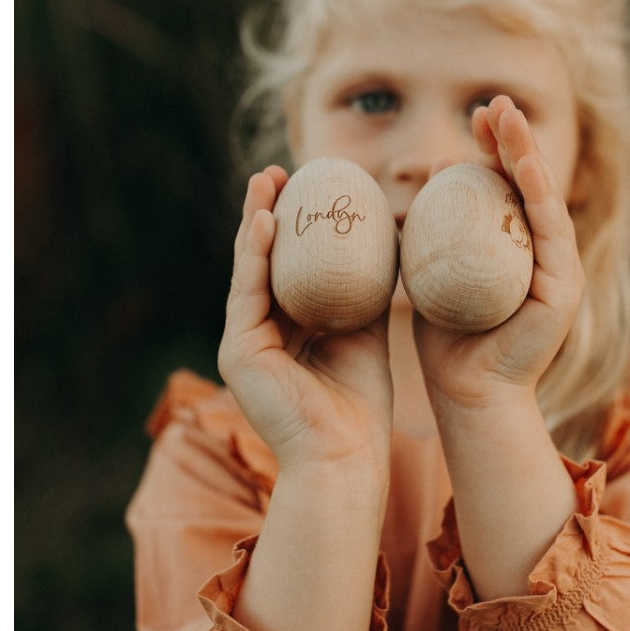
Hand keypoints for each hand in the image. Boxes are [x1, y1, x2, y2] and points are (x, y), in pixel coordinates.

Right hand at [217, 166, 394, 482]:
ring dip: (256, 222)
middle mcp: (259, 334)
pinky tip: (267, 221)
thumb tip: (391, 245)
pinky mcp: (238, 352)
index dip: (295, 226)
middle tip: (280, 171)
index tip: (310, 187)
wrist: (346, 459)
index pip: (287, 268)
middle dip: (269, 213)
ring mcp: (244, 343)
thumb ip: (368, 294)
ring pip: (249, 269)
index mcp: (286, 332)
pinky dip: (256, 255)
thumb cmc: (360, 407)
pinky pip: (246, 292)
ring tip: (267, 180)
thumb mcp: (367, 334)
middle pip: (263, 261)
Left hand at [412, 96, 585, 408]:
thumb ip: (431, 235)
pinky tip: (523, 166)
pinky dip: (537, 196)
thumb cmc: (445, 341)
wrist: (469, 396)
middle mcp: (541, 253)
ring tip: (508, 117)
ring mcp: (558, 269)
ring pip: (543, 199)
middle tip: (493, 102)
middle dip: (512, 139)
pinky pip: (550, 233)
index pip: (504, 187)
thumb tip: (420, 181)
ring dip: (527, 154)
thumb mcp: (432, 275)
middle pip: (528, 184)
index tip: (472, 116)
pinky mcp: (564, 288)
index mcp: (512, 248)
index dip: (492, 148)